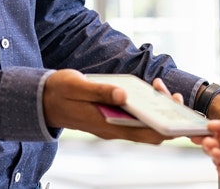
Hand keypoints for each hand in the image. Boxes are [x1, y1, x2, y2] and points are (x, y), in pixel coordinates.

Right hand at [42, 69, 181, 144]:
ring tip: (159, 85)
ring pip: (144, 123)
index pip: (146, 134)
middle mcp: (113, 129)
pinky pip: (134, 115)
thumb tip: (124, 95)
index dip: (166, 126)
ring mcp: (113, 124)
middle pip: (150, 130)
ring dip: (156, 108)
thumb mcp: (77, 86)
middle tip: (173, 94)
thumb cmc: (59, 91)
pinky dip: (144, 103)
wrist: (43, 100)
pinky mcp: (111, 116)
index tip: (175, 107)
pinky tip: (146, 88)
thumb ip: (100, 91)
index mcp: (107, 126)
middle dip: (167, 115)